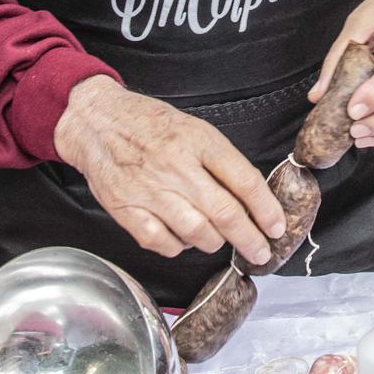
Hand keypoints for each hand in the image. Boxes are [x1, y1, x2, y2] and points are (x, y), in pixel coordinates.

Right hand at [53, 75, 284, 266]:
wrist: (96, 121)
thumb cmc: (149, 124)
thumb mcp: (192, 127)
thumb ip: (220, 160)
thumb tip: (251, 197)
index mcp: (197, 140)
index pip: (244, 181)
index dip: (266, 209)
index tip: (277, 227)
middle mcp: (175, 165)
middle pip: (225, 214)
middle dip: (250, 240)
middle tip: (261, 252)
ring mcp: (149, 189)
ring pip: (197, 233)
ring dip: (214, 243)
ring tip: (217, 239)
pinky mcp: (125, 209)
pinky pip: (162, 243)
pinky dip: (178, 247)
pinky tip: (181, 237)